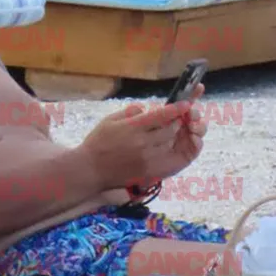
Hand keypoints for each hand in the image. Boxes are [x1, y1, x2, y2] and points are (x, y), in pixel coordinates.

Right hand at [80, 84, 206, 190]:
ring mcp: (147, 159)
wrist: (90, 170)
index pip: (161, 115)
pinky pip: (166, 159)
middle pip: (170, 129)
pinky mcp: (148, 172)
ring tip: (170, 132)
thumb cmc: (97, 143)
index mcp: (133, 128)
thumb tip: (144, 110)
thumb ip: (128, 113)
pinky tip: (166, 147)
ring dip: (173, 137)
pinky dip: (169, 151)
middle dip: (176, 122)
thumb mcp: (109, 121)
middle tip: (176, 119)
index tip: (185, 104)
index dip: (176, 109)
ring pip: (170, 144)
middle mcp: (142, 143)